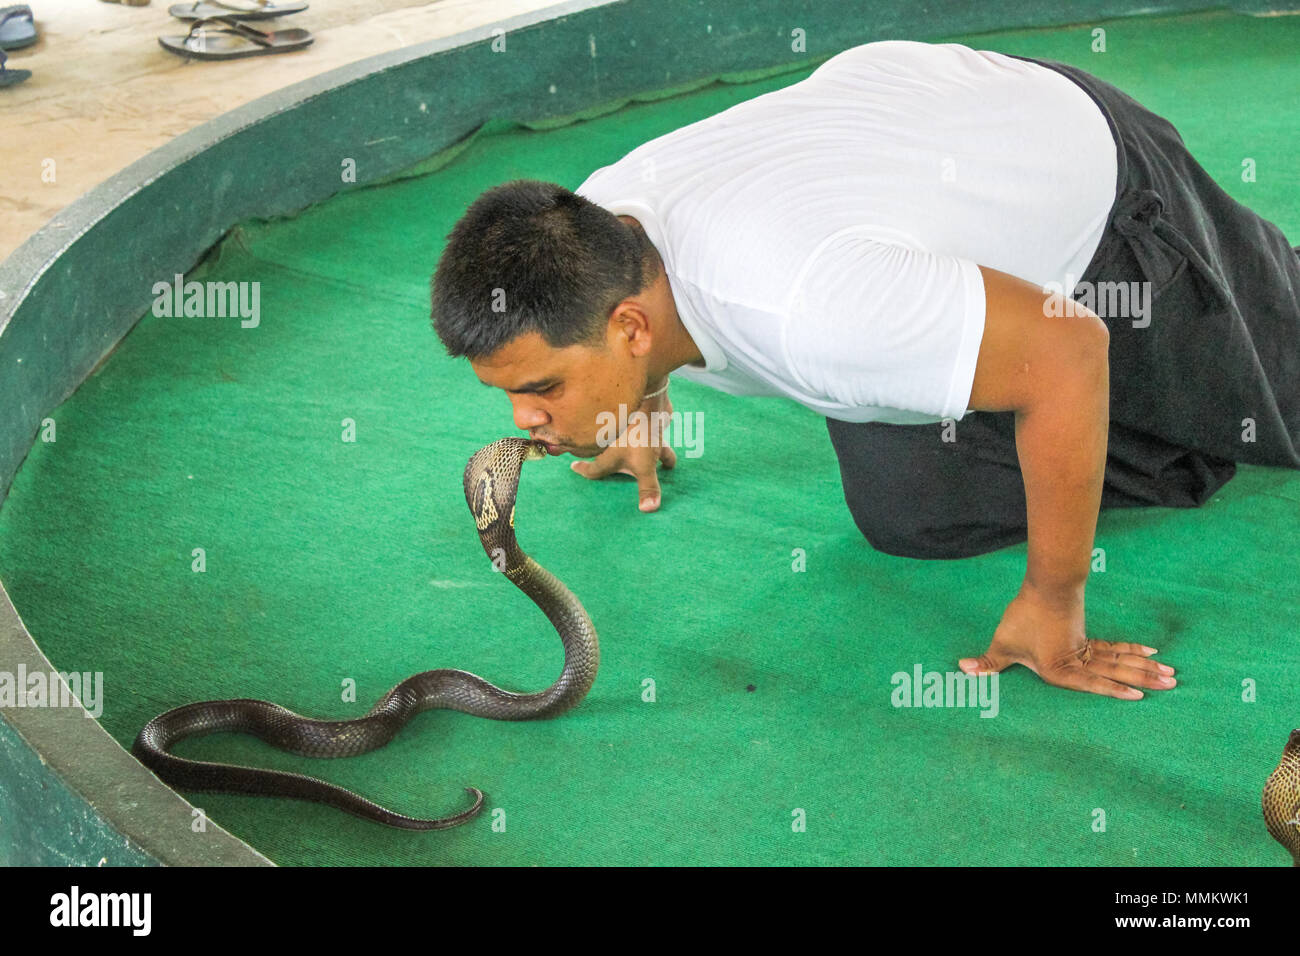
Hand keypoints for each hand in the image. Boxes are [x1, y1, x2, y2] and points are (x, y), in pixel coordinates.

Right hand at [570, 388, 676, 511]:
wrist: (648, 397)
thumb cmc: (639, 434)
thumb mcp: (645, 465)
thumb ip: (648, 487)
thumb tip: (648, 510)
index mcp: (609, 457)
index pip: (593, 469)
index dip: (584, 471)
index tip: (573, 468)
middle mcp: (614, 445)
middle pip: (609, 457)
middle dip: (613, 464)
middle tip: (612, 468)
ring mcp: (628, 433)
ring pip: (632, 445)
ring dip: (644, 451)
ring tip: (660, 460)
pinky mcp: (643, 422)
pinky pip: (650, 432)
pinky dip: (659, 436)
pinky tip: (667, 432)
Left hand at [958, 583, 1176, 699]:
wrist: (1045, 584)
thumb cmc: (1023, 616)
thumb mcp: (1003, 643)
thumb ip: (987, 662)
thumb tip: (963, 669)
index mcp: (1061, 669)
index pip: (1091, 684)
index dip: (1114, 691)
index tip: (1139, 697)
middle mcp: (1079, 660)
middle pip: (1115, 671)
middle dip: (1144, 678)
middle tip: (1173, 684)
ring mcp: (1085, 646)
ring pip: (1120, 659)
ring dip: (1144, 666)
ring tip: (1171, 673)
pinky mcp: (1086, 634)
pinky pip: (1113, 646)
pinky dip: (1131, 651)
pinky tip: (1149, 651)